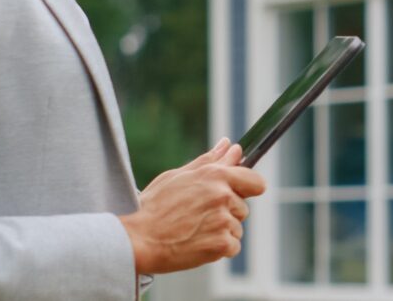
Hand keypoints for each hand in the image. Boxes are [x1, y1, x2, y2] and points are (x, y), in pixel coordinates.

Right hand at [119, 138, 267, 274]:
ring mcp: (223, 221)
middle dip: (226, 212)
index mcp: (214, 175)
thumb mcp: (178, 176)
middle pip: (243, 207)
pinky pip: (233, 246)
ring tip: (193, 229)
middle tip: (197, 216)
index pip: (254, 182)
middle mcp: (222, 196)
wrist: (138, 239)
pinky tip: (197, 243)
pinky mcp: (222, 244)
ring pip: (236, 227)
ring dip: (222, 231)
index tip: (237, 194)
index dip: (247, 189)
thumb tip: (230, 145)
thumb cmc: (154, 207)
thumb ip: (209, 161)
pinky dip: (219, 248)